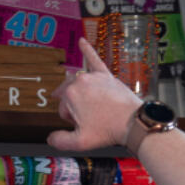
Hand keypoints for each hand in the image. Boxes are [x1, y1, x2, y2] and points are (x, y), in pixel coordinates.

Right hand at [47, 38, 142, 152]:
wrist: (132, 122)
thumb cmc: (108, 130)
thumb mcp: (80, 142)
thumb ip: (60, 141)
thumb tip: (51, 138)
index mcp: (71, 96)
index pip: (63, 109)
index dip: (72, 120)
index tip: (84, 125)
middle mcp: (80, 82)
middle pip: (69, 96)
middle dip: (76, 108)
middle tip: (90, 120)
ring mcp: (94, 77)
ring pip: (78, 84)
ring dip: (80, 94)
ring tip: (89, 105)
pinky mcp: (106, 76)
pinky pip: (94, 59)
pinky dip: (87, 50)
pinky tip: (82, 42)